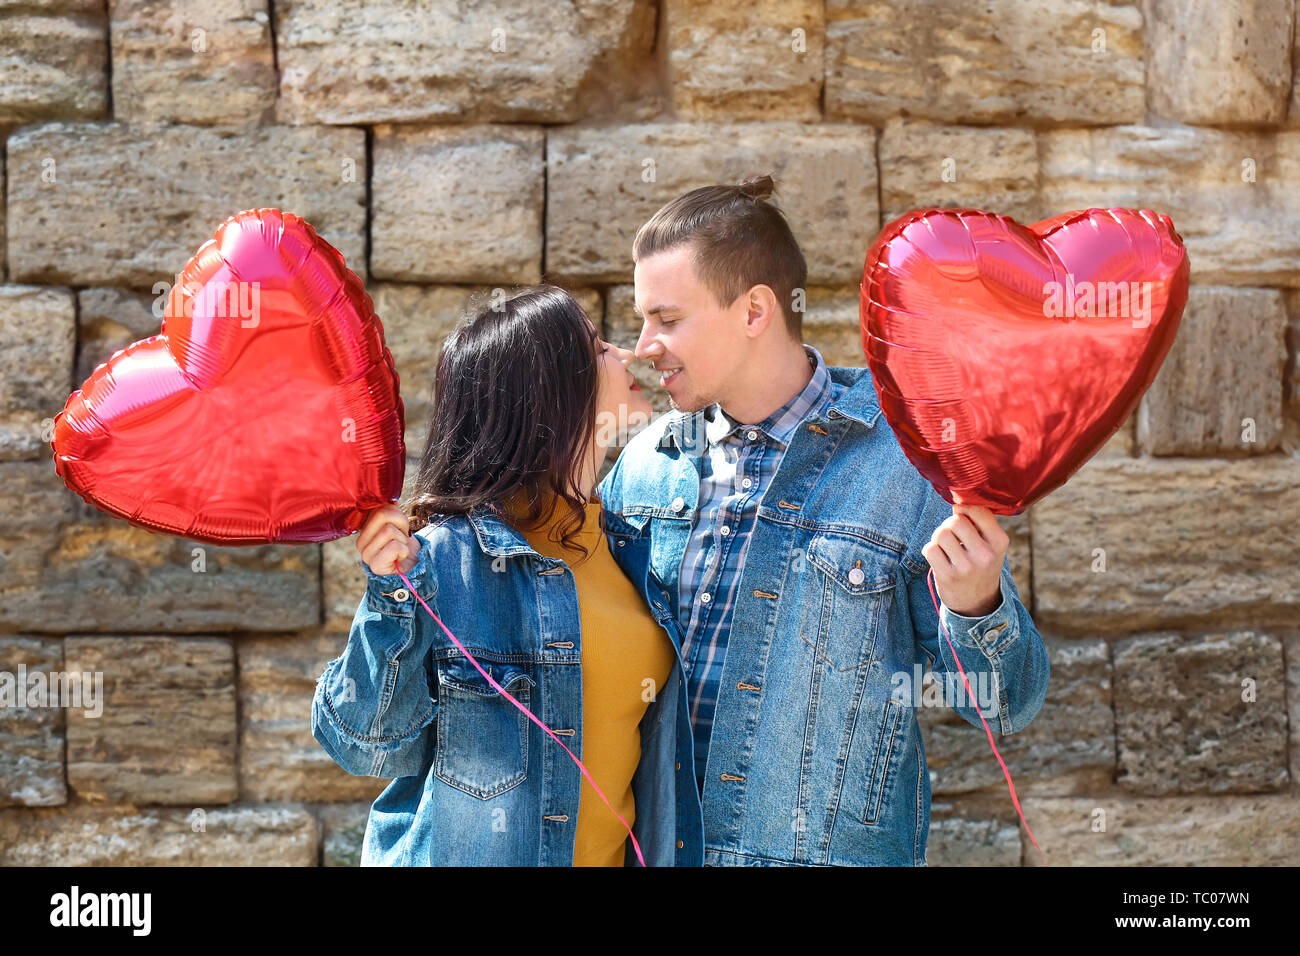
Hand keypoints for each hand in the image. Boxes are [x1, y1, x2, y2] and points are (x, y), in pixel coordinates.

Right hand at [357, 504, 419, 575]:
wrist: (414, 568)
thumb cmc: (404, 543)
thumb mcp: (396, 522)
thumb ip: (388, 511)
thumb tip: (388, 502)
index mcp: (363, 529)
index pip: (378, 505)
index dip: (395, 513)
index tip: (398, 526)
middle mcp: (360, 541)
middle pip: (382, 514)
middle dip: (401, 523)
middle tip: (402, 537)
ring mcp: (366, 554)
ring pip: (388, 530)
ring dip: (403, 538)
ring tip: (401, 547)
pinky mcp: (375, 566)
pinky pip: (394, 547)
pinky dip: (404, 550)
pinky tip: (400, 557)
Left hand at [921, 502, 1006, 616]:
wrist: (978, 602)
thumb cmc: (981, 563)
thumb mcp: (991, 544)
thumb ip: (979, 521)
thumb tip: (957, 497)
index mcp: (999, 541)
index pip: (976, 509)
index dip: (963, 508)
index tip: (961, 515)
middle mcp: (985, 554)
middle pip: (955, 521)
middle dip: (949, 525)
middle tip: (952, 536)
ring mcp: (967, 567)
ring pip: (941, 534)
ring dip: (938, 538)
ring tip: (946, 548)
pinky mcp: (948, 577)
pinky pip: (930, 549)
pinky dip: (930, 550)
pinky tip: (939, 558)